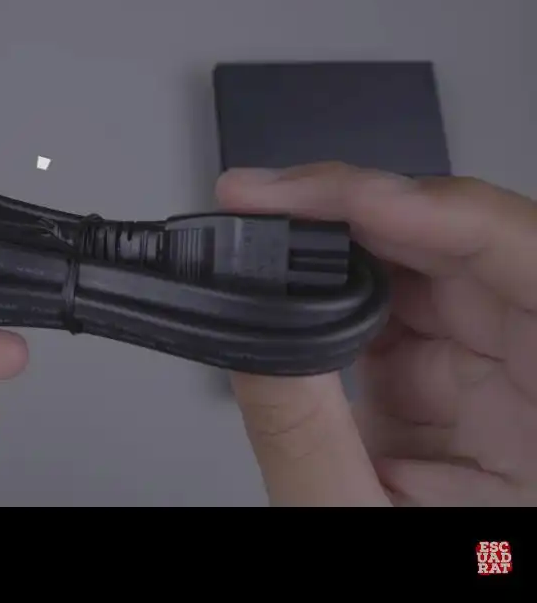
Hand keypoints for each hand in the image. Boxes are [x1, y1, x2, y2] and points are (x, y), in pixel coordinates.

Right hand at [216, 163, 536, 505]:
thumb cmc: (468, 590)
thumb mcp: (362, 532)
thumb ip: (308, 440)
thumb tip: (251, 341)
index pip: (523, 264)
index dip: (427, 207)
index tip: (331, 197)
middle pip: (473, 257)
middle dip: (362, 217)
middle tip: (268, 202)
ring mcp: (515, 399)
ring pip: (435, 283)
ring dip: (344, 263)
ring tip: (266, 247)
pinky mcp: (468, 408)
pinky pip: (410, 333)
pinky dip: (342, 316)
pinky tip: (296, 308)